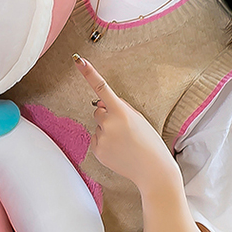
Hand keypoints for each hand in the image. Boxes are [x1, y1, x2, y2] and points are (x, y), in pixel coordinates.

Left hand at [73, 54, 178, 191]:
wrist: (153, 170)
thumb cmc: (149, 142)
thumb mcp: (139, 118)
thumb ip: (120, 107)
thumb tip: (102, 102)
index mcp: (121, 112)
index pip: (102, 88)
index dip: (89, 73)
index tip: (78, 60)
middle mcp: (108, 124)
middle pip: (99, 110)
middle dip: (108, 115)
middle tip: (125, 129)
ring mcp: (101, 138)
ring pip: (98, 126)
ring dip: (107, 130)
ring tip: (124, 142)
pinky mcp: (97, 151)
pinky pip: (96, 138)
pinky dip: (105, 142)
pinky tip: (118, 150)